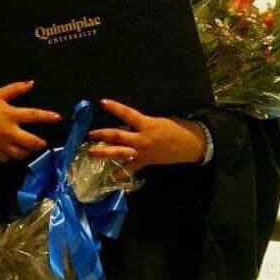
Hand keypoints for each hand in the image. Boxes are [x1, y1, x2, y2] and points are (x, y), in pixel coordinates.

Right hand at [0, 80, 61, 161]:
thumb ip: (15, 89)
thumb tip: (31, 83)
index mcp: (9, 114)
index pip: (33, 116)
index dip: (47, 117)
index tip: (58, 118)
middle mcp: (6, 130)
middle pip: (30, 142)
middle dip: (40, 143)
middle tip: (44, 142)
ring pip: (19, 153)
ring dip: (27, 152)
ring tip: (30, 148)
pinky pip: (5, 158)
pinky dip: (10, 156)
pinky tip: (12, 151)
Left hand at [87, 99, 206, 171]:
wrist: (190, 145)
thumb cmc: (176, 128)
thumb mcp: (159, 120)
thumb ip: (142, 122)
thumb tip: (127, 121)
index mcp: (147, 124)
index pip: (127, 113)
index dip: (114, 107)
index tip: (102, 102)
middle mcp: (142, 138)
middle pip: (118, 135)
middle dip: (102, 134)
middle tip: (90, 134)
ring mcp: (143, 152)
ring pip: (120, 152)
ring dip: (105, 152)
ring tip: (92, 152)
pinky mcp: (146, 162)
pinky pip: (131, 168)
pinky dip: (120, 172)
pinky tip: (110, 177)